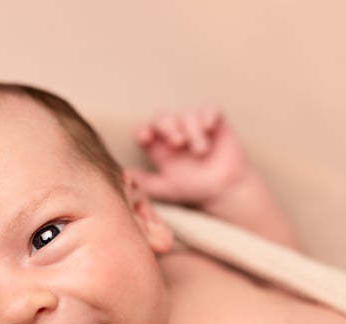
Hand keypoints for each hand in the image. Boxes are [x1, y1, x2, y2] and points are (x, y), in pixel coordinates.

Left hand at [128, 108, 248, 207]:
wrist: (223, 190)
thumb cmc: (193, 189)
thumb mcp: (165, 188)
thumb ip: (144, 182)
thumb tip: (122, 176)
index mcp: (159, 146)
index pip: (145, 129)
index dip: (143, 130)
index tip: (145, 139)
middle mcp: (174, 132)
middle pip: (162, 117)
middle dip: (168, 127)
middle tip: (177, 144)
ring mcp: (194, 126)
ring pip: (187, 114)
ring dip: (192, 132)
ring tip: (200, 152)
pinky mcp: (215, 123)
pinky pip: (209, 110)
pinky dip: (208, 117)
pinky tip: (209, 129)